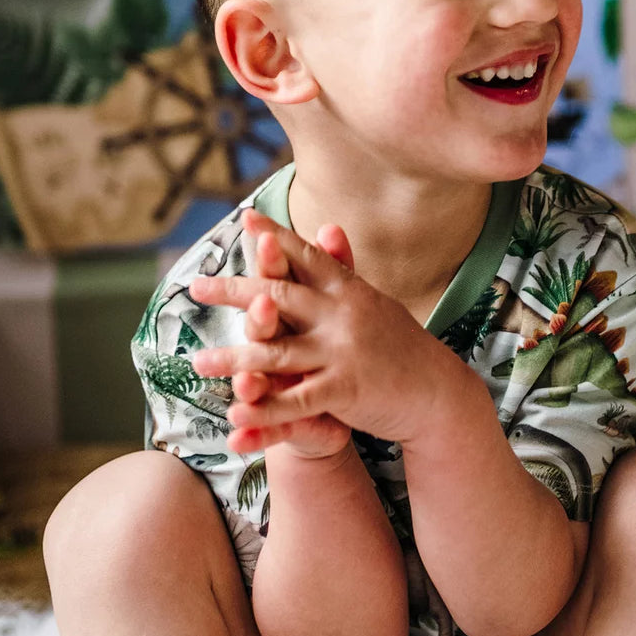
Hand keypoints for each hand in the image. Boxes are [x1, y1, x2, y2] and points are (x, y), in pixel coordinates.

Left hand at [191, 213, 461, 447]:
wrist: (438, 393)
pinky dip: (263, 409)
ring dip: (233, 359)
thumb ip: (343, 269)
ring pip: (277, 352)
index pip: (307, 257)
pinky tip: (234, 414)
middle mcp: (343, 315)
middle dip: (234, 290)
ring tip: (198, 362)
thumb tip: (328, 226)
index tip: (246, 221)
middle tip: (197, 287)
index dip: (275, 239)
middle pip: (279, 295)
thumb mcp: (374, 302)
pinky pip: (295, 401)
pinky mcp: (344, 390)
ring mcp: (343, 352)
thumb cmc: (401, 347)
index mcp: (349, 290)